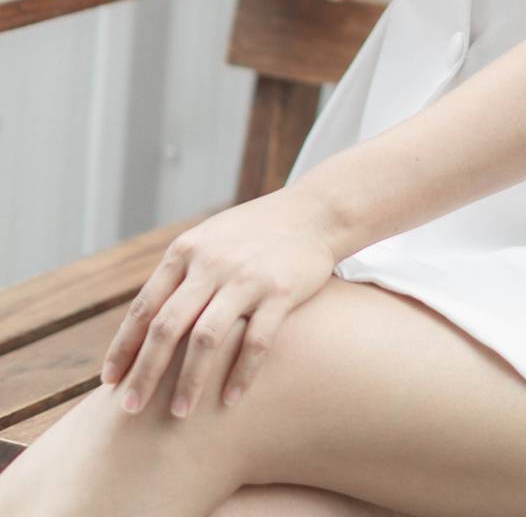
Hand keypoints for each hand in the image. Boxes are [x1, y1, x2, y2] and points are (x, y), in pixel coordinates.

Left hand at [98, 187, 336, 418]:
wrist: (314, 212)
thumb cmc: (254, 233)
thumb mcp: (208, 239)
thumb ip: (178, 274)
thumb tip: (142, 325)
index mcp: (187, 250)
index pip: (145, 306)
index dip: (124, 346)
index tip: (110, 381)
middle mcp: (212, 263)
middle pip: (168, 327)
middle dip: (146, 372)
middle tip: (129, 409)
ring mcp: (247, 277)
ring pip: (207, 339)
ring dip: (190, 381)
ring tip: (179, 413)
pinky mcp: (281, 291)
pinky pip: (256, 341)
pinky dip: (241, 374)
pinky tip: (230, 399)